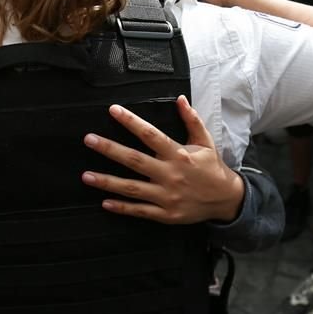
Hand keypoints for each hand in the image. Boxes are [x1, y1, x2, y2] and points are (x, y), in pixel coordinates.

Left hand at [81, 95, 244, 223]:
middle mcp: (170, 174)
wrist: (226, 199)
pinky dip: (123, 208)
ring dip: (108, 182)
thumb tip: (180, 99)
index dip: (131, 122)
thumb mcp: (205, 141)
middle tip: (89, 140)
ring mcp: (167, 196)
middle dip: (110, 149)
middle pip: (135, 160)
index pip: (150, 135)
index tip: (113, 110)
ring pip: (132, 188)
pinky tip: (105, 202)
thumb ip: (192, 120)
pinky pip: (141, 211)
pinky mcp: (166, 214)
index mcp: (178, 155)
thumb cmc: (211, 168)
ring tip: (86, 176)